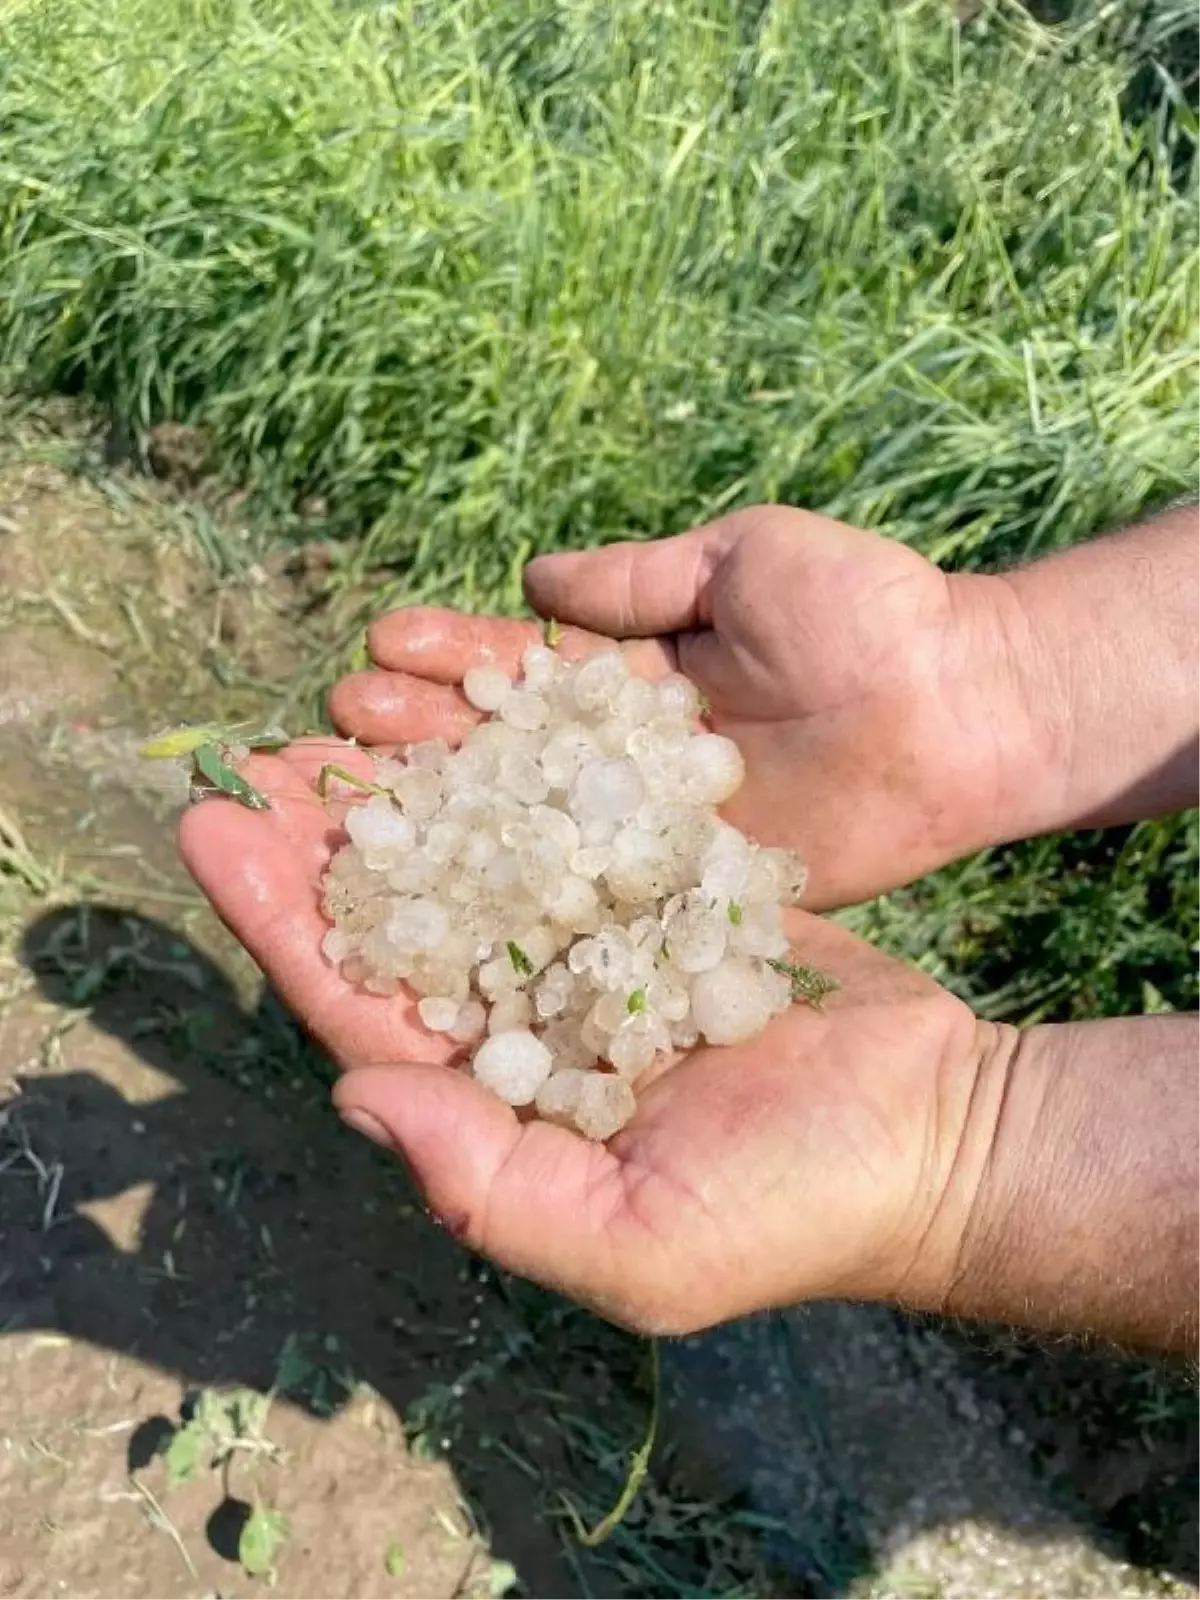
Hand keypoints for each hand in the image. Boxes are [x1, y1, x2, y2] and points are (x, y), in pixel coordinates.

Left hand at [179, 745, 1005, 1333]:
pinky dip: (517, 768)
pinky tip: (471, 710)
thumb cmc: (798, 1207)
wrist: (940, 1128)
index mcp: (501, 1109)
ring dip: (408, 790)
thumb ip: (489, 1183)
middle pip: (402, 920)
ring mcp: (597, 953)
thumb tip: (353, 1092)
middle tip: (257, 754)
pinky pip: (574, 822)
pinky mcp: (666, 893)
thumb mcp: (641, 1244)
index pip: (362, 1009)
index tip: (212, 830)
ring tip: (341, 715)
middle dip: (322, 843)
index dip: (280, 923)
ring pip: (478, 859)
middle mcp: (531, 1025)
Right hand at [328, 505, 1032, 909]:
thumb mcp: (747, 561)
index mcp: (637, 674)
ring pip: (529, 829)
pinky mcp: (692, 894)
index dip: (449, 661)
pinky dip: (525, 900)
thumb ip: (642, 579)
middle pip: (502, 755)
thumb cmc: (870, 614)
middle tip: (327, 734)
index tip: (375, 649)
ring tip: (352, 804)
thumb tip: (532, 582)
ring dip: (443, 820)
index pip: (518, 669)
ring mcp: (654, 833)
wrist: (969, 708)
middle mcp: (630, 760)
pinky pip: (597, 898)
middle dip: (414, 741)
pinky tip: (446, 900)